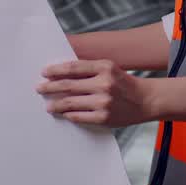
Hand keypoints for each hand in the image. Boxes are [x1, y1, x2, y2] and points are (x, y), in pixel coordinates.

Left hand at [36, 59, 154, 126]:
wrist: (145, 100)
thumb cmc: (124, 83)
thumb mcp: (110, 69)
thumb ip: (89, 70)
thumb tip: (62, 74)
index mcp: (105, 67)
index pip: (73, 67)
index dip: (56, 70)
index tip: (44, 72)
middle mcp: (104, 83)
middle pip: (68, 85)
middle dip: (50, 87)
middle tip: (39, 88)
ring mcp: (103, 102)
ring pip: (70, 102)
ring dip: (56, 104)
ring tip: (48, 105)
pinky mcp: (103, 117)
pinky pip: (79, 116)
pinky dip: (69, 114)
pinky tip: (64, 113)